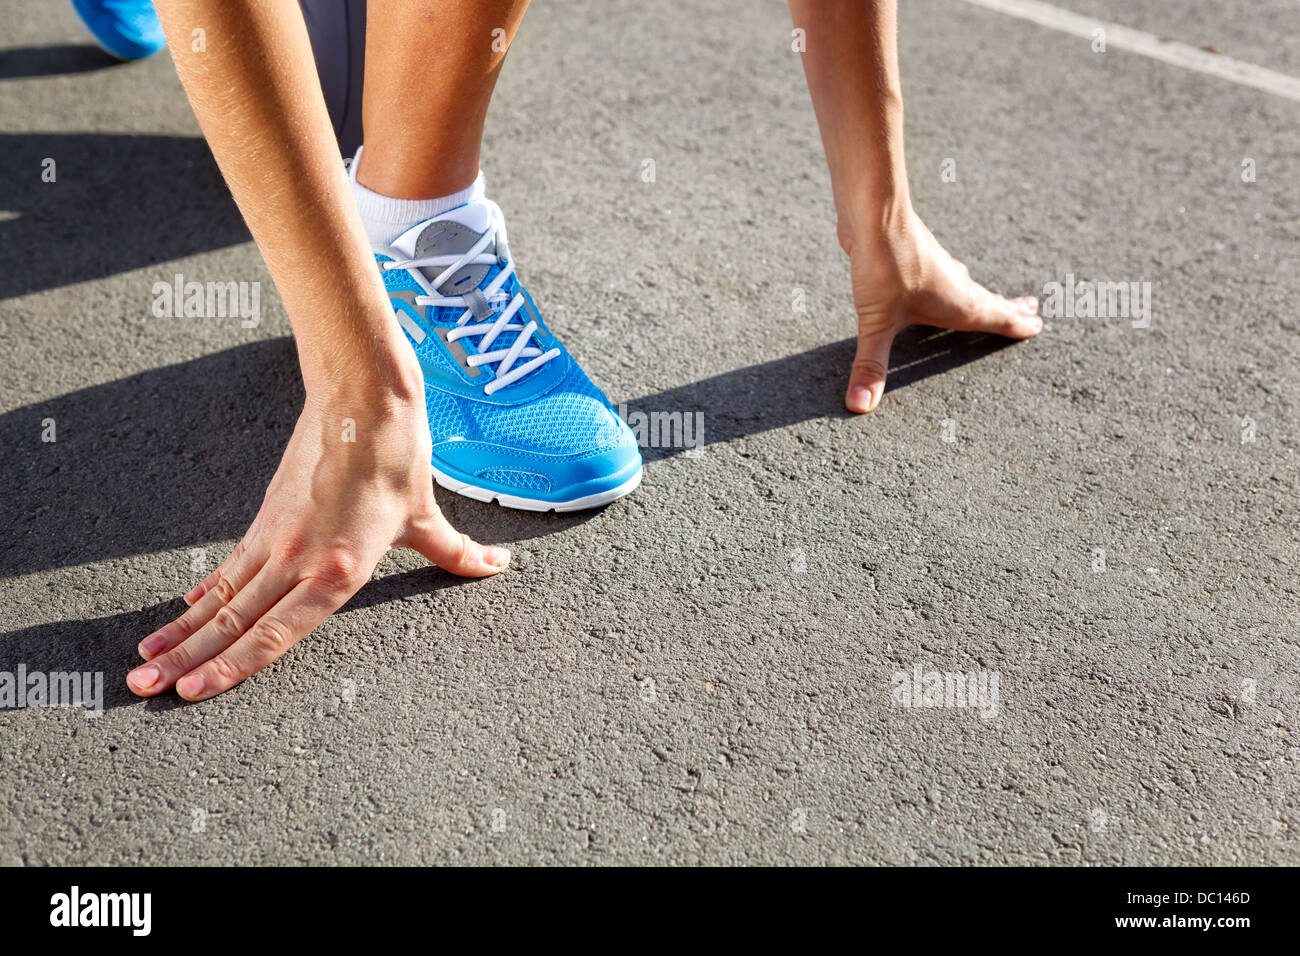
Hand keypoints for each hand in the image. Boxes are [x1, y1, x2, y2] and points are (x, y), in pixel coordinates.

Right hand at [127, 388, 508, 701]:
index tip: (193, 693)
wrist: (362, 399)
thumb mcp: (427, 516)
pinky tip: (183, 614)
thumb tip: (497, 566)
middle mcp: (301, 560)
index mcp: (341, 570)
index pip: (278, 633)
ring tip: (143, 661)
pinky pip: (230, 566)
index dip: (234, 667)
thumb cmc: (397, 458)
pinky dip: (205, 593)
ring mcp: (278, 538)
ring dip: (181, 632)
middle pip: (235, 622)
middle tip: (142, 688)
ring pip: (222, 598)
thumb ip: (456, 553)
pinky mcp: (267, 517)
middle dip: (187, 660)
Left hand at [839, 208, 1041, 412]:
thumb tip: (860, 406)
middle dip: (1007, 309)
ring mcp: (935, 265)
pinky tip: (944, 274)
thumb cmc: (884, 265)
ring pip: (966, 284)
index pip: (994, 318)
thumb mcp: (876, 323)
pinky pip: (945, 272)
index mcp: (957, 303)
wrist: (873, 211)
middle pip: (987, 299)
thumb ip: (870, 366)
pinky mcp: (916, 253)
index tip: (1038, 326)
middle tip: (1031, 310)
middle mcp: (953, 283)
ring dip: (982, 293)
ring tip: (992, 298)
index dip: (1015, 325)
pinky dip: (954, 279)